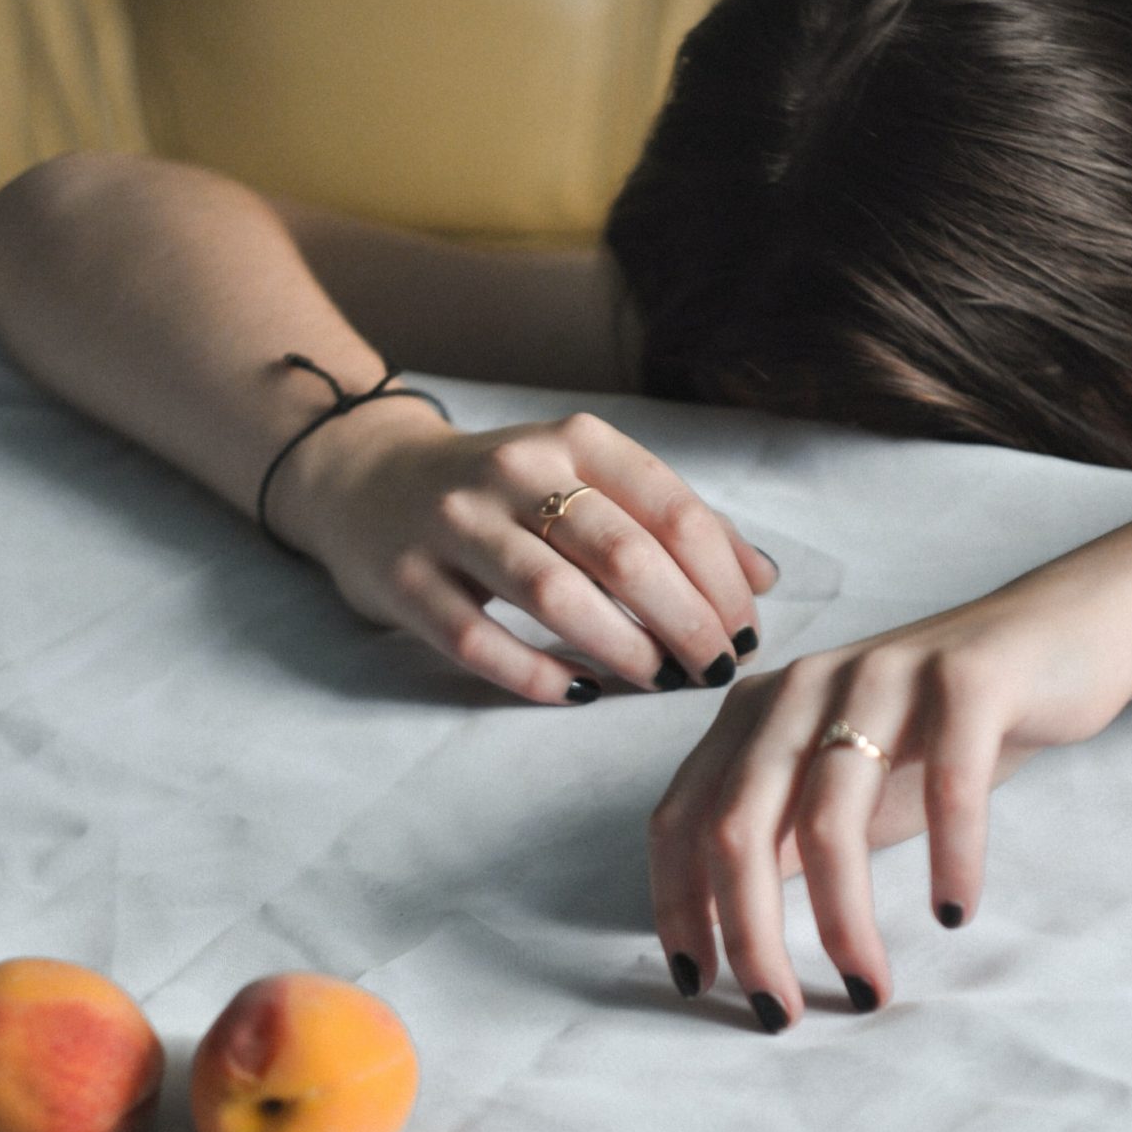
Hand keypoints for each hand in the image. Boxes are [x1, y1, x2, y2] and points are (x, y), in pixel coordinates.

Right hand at [276, 400, 779, 702]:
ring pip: (554, 594)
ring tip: (660, 683)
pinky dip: (536, 674)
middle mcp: (515, 470)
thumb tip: (762, 581)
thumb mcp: (589, 481)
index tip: (747, 632)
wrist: (369, 481)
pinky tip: (579, 693)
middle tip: (715, 670)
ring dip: (622, 648)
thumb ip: (672, 523)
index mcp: (575, 438)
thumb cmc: (505, 494)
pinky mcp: (406, 579)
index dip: (721, 579)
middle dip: (684, 621)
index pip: (670, 508)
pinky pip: (478, 640)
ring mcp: (453, 523)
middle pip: (621, 553)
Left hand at [648, 562, 1131, 1024]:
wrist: (1060, 636)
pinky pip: (949, 781)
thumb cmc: (938, 730)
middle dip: (750, 934)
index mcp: (755, 714)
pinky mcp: (969, 678)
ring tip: (867, 986)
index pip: (682, 817)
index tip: (700, 984)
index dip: (679, 906)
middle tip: (780, 1013)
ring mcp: (881, 675)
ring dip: (843, 920)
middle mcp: (802, 687)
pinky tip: (953, 912)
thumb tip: (719, 929)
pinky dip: (948, 858)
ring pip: (831, 815)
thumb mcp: (841, 787)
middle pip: (739, 825)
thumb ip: (777, 839)